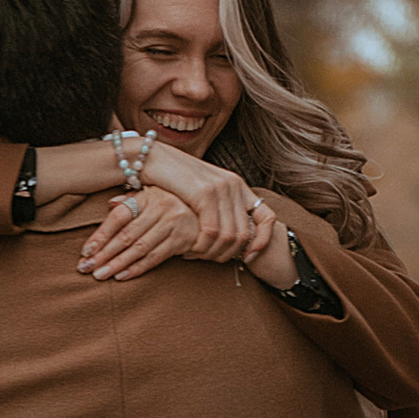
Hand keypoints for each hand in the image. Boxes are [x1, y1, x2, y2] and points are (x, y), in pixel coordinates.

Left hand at [77, 183, 201, 281]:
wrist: (208, 211)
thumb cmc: (172, 204)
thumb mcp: (152, 195)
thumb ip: (131, 200)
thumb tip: (110, 203)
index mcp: (148, 195)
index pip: (119, 216)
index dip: (101, 234)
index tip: (86, 252)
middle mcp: (161, 207)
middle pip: (126, 235)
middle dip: (104, 254)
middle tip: (86, 268)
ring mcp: (173, 224)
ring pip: (139, 249)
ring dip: (117, 264)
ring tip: (99, 275)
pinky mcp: (182, 240)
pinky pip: (155, 257)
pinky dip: (137, 269)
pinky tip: (121, 277)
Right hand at [135, 139, 266, 260]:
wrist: (151, 158)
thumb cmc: (172, 180)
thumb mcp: (202, 192)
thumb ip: (218, 209)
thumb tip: (229, 238)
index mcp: (238, 185)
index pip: (267, 217)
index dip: (263, 241)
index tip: (248, 257)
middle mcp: (234, 185)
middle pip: (245, 234)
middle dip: (228, 254)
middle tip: (209, 259)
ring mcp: (220, 188)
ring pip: (229, 236)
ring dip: (213, 253)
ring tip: (197, 255)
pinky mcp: (204, 193)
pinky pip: (211, 231)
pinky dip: (202, 246)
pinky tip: (190, 249)